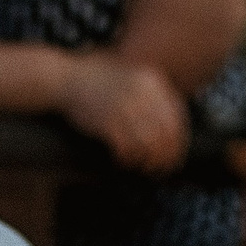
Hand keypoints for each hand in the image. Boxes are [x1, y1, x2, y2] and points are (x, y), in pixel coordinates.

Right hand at [60, 52, 189, 172]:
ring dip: (148, 161)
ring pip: (149, 144)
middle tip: (162, 168)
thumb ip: (150, 94)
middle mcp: (141, 93)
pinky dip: (128, 159)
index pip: (177, 116)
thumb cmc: (97, 81)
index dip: (179, 140)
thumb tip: (168, 127)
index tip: (175, 154)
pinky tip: (124, 161)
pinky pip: (127, 148)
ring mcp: (124, 107)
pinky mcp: (107, 121)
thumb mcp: (130, 77)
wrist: (66, 78)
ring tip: (144, 168)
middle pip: (166, 133)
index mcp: (151, 81)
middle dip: (166, 155)